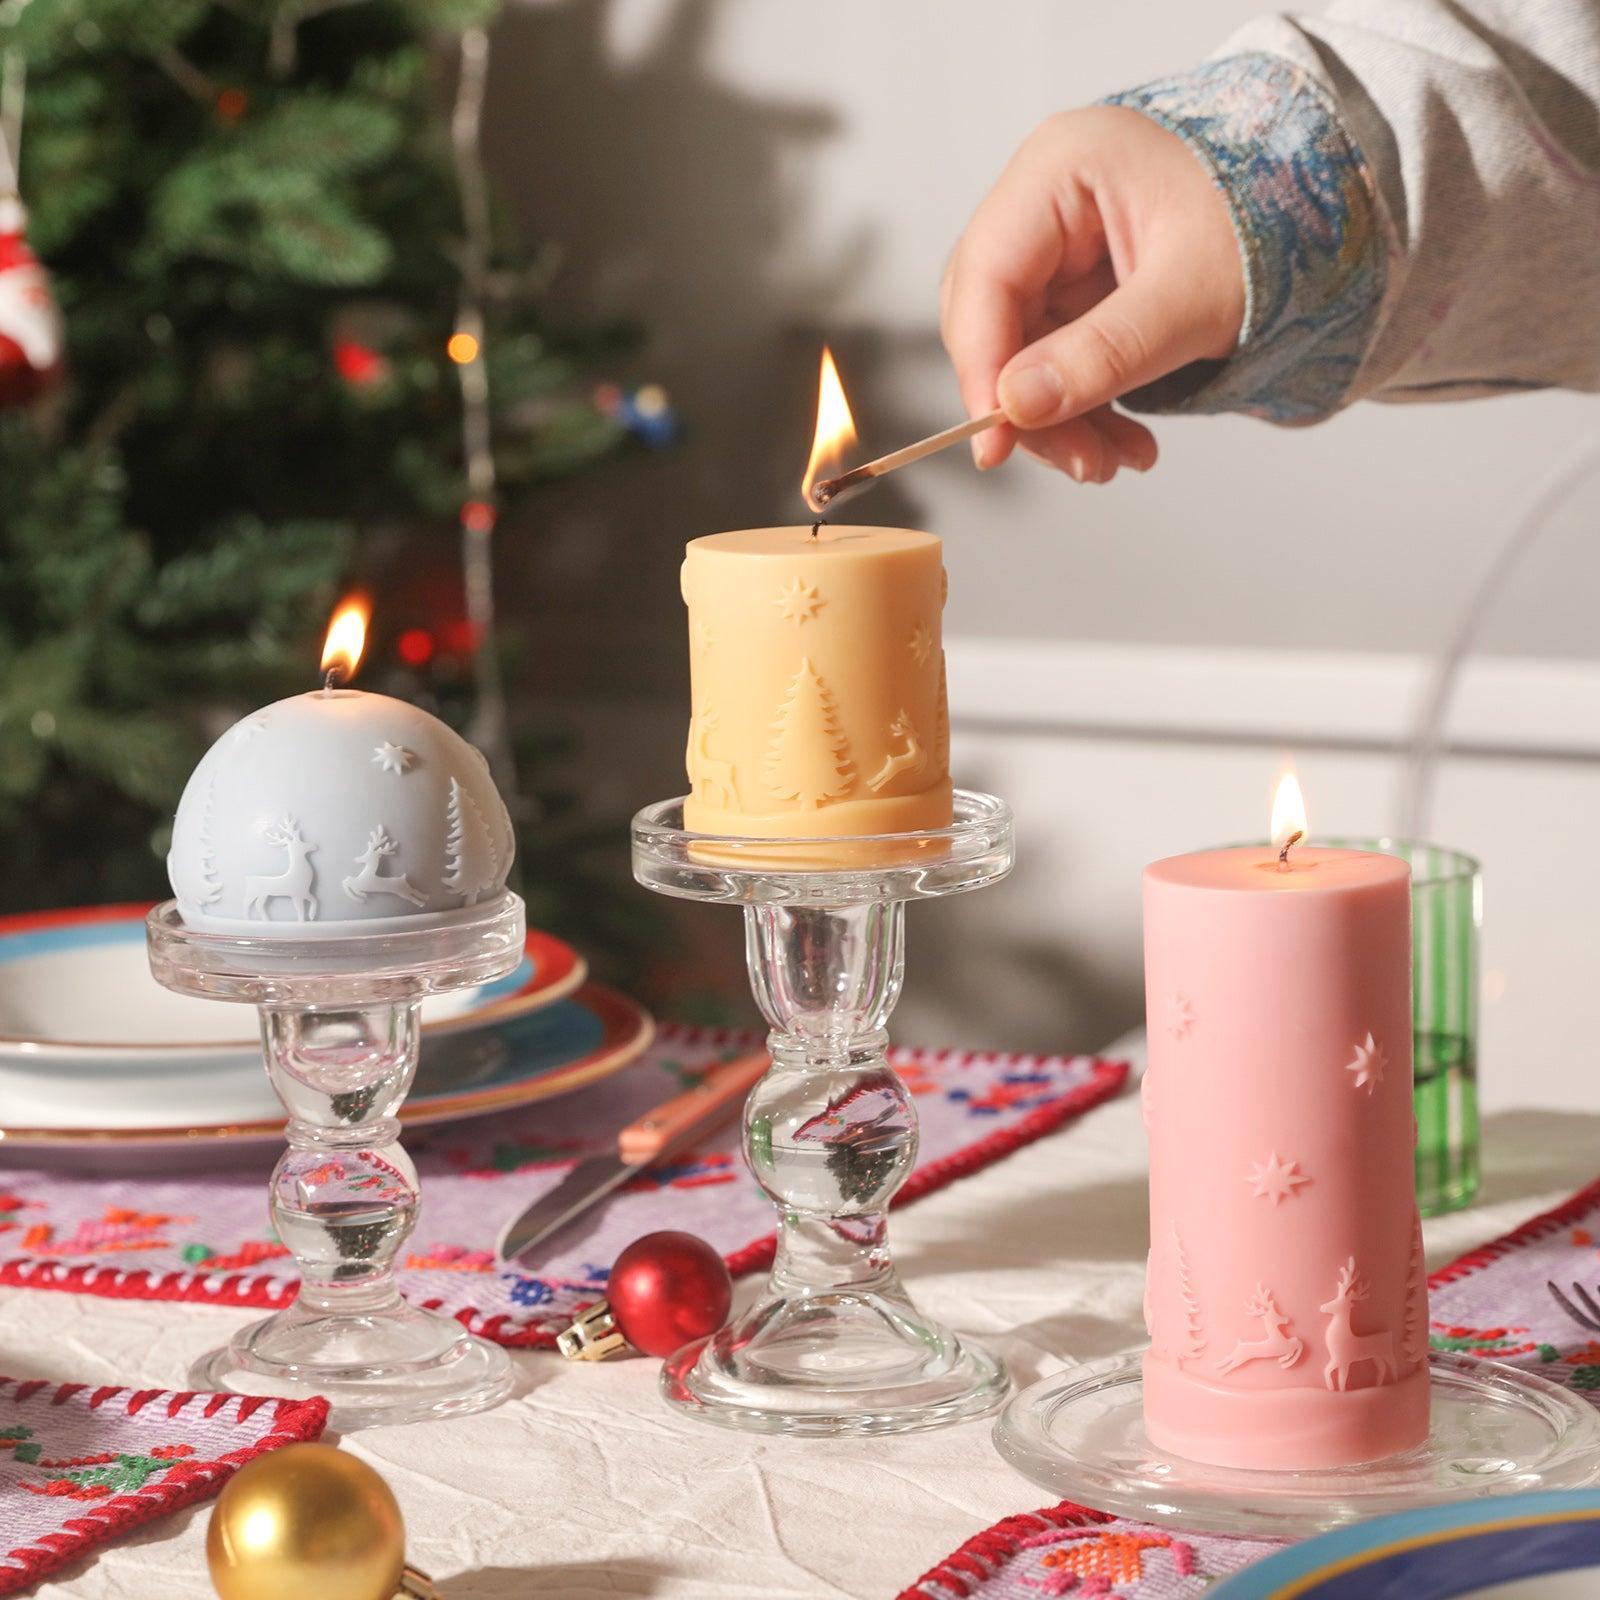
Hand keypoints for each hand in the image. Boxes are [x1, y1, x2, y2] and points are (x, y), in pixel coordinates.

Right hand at [941, 106, 1244, 482]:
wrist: (1326, 220)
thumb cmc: (1272, 224)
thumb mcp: (1191, 295)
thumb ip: (1103, 352)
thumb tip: (1017, 407)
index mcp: (1059, 168)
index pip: (985, 275)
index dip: (982, 367)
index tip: (998, 442)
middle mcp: (1043, 203)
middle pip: (991, 320)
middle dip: (1030, 405)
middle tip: (1080, 464)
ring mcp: (1058, 249)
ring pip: (1019, 353)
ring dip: (1060, 421)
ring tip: (1114, 462)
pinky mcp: (1077, 291)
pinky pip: (1055, 363)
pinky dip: (1083, 411)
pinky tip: (1122, 443)